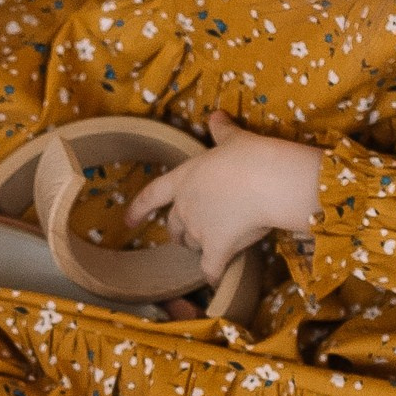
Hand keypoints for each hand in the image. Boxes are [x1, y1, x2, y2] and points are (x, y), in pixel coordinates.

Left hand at [128, 118, 320, 285]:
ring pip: (191, 245)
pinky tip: (216, 279)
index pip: (152, 195)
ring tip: (212, 246)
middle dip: (178, 231)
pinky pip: (210, 269)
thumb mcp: (234, 139)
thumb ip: (221, 131)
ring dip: (198, 247)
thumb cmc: (250, 156)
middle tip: (188, 234)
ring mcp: (199, 230)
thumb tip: (216, 116)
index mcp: (183, 179)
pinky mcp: (217, 249)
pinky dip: (212, 274)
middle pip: (173, 226)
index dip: (138, 209)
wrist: (268, 181)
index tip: (127, 222)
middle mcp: (185, 207)